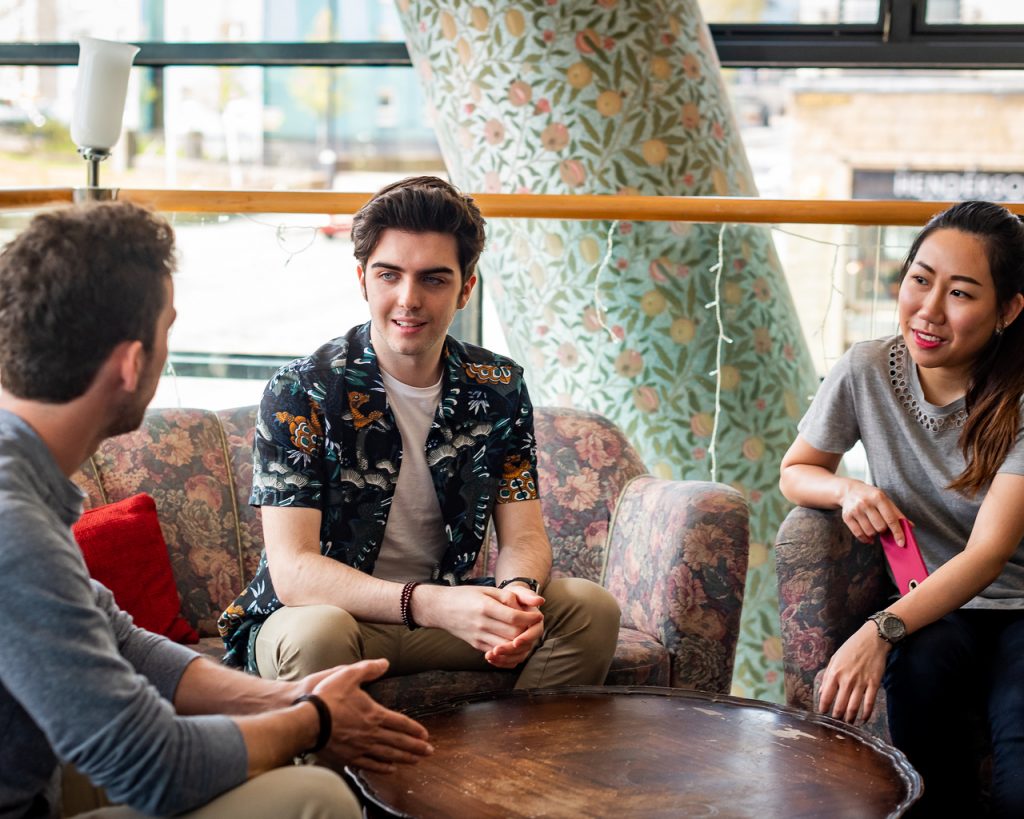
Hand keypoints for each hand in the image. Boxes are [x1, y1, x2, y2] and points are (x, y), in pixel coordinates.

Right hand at [312, 659, 432, 772]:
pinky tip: (390, 769)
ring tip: (416, 761)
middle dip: (416, 747)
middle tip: (429, 752)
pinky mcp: (349, 757)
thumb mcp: (349, 675)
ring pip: (388, 754)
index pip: (401, 722)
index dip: (414, 729)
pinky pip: (370, 764)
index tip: (425, 735)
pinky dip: (382, 767)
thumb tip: (385, 662)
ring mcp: (361, 747)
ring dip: (404, 758)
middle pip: (399, 741)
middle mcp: (372, 733)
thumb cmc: (328, 697)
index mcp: (375, 714)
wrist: (309, 721)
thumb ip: (368, 668)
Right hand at [415, 584, 543, 653]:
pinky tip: (515, 643)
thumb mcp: (487, 590)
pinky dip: (509, 651)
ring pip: (507, 646)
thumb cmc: (465, 596)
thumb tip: (536, 603)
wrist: (440, 608)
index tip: (537, 615)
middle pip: (513, 634)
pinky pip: (497, 654)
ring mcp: (478, 637)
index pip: (514, 618)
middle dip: (528, 631)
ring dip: (521, 643)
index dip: (530, 618)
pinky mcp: (476, 645)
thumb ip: (509, 596)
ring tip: (526, 634)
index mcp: (485, 607)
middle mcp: (482, 624)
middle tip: (534, 625)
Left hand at [817, 622, 889, 722]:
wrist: (872, 640)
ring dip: (850, 718)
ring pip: (854, 707)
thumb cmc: (851, 648)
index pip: (826, 696)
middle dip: (837, 717)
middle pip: (840, 706)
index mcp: (835, 673)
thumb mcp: (834, 658)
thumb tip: (821, 691)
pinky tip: (864, 719)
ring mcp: (861, 683)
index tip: (823, 714)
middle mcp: (847, 680)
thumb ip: (827, 675)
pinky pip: (869, 703)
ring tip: (848, 723)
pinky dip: (866, 714)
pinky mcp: (874, 684)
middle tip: (836, 722)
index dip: (823, 708)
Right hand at [839, 479, 907, 545]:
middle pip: (880, 527)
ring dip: (874, 533)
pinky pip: (858, 534)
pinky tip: (868, 536)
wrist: (850, 491)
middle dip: (883, 530)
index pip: (891, 519)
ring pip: (870, 532)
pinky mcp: (846, 517)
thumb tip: (909, 526)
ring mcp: (855, 510)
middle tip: (882, 525)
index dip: (897, 532)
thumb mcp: (885, 500)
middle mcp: (865, 503)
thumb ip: (896, 513)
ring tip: (873, 526)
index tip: (901, 543)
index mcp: (878, 497)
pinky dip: (865, 538)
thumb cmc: (871, 496)